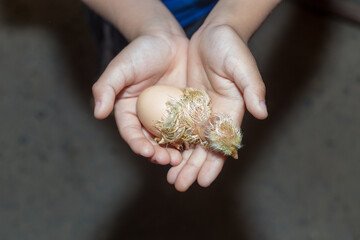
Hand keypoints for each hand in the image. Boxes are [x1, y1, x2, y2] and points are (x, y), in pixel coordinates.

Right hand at [92, 32, 188, 165]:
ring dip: (174, 152)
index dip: (137, 144)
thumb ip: (106, 87)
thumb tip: (97, 113)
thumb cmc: (141, 51)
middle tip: (169, 161)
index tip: (146, 152)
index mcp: (128, 110)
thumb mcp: (121, 68)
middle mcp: (146, 117)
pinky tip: (197, 146)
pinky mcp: (184, 111)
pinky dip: (190, 139)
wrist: (167, 40)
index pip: (131, 132)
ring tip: (182, 160)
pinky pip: (187, 128)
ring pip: (169, 139)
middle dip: (158, 154)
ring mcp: (166, 116)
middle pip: (150, 141)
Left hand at [167, 24, 267, 190]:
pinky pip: (179, 126)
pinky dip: (172, 141)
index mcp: (231, 112)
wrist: (214, 34)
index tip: (203, 182)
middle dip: (192, 168)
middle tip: (179, 185)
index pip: (222, 144)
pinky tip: (162, 152)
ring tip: (170, 177)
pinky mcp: (187, 103)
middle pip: (204, 148)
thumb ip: (252, 88)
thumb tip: (262, 113)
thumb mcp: (243, 66)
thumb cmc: (231, 48)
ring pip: (190, 142)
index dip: (214, 163)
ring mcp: (200, 111)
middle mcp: (215, 116)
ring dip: (181, 160)